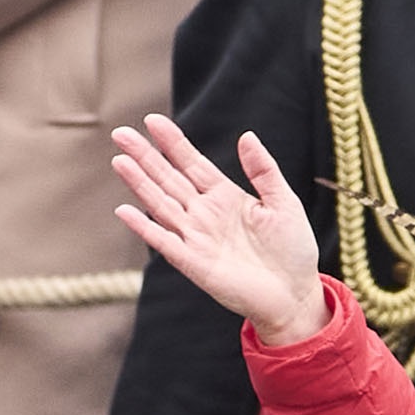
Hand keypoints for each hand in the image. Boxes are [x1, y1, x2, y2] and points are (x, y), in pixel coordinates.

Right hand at [106, 113, 328, 333]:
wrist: (294, 294)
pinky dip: (144, 228)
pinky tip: (125, 211)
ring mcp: (196, 238)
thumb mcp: (284, 202)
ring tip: (119, 161)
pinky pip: (164, 242)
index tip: (152, 121)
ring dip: (139, 184)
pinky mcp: (194, 264)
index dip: (172, 142)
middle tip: (121, 133)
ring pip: (161, 205)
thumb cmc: (292, 249)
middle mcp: (204, 214)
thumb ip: (263, 170)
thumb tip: (246, 136)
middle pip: (168, 179)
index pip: (191, 163)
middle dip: (145, 156)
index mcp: (225, 196)